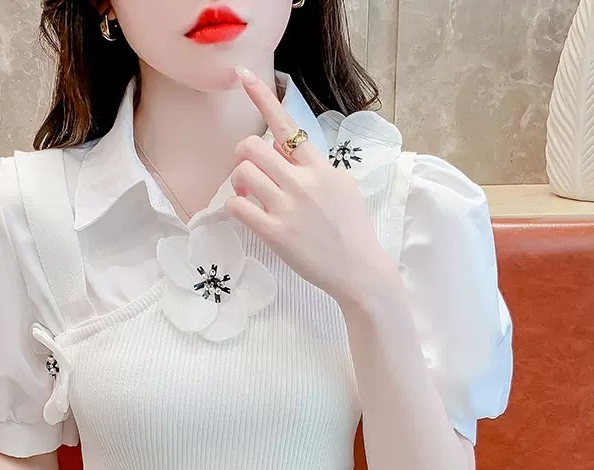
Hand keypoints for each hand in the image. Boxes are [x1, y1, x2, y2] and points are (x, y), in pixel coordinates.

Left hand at [225, 66, 394, 305]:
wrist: (359, 270)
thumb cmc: (351, 230)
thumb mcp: (341, 187)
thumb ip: (313, 166)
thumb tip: (282, 149)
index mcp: (320, 167)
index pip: (287, 125)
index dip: (262, 97)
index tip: (243, 75)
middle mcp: (303, 181)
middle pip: (252, 147)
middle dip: (241, 156)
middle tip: (247, 173)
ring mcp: (289, 207)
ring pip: (243, 173)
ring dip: (236, 182)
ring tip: (246, 195)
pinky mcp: (276, 233)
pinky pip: (238, 207)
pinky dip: (234, 206)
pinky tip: (244, 212)